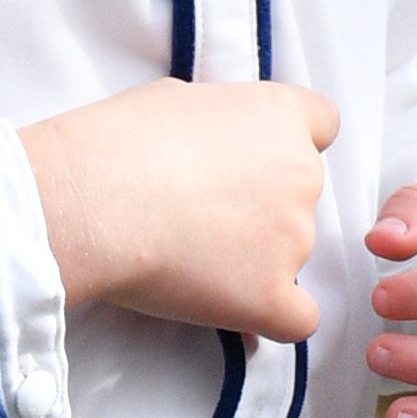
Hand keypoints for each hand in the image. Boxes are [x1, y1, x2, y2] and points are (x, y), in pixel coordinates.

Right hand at [21, 78, 337, 341]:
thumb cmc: (118, 142)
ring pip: (292, 253)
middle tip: (204, 210)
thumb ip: (220, 122)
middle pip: (302, 192)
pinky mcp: (272, 297)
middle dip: (262, 202)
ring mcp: (293, 238)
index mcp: (279, 115)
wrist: (94, 199)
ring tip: (189, 254)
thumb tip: (217, 149)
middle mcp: (301, 173)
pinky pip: (299, 318)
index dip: (289, 144)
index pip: (322, 124)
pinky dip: (273, 315)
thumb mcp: (177, 99)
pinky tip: (236, 307)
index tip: (255, 160)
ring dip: (255, 256)